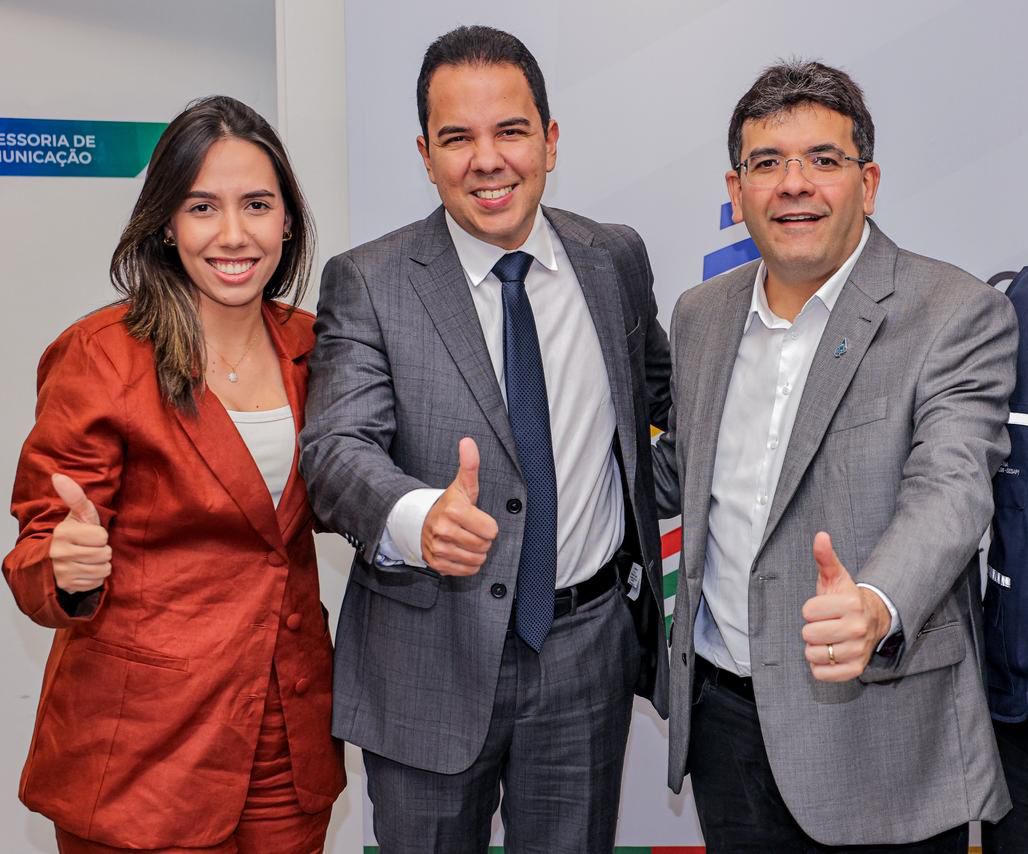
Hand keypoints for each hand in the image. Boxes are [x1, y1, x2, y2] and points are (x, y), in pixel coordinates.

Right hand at [48, 473, 111, 592]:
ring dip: (100, 565)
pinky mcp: (68, 587)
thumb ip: (74, 496)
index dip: (100, 536)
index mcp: (63, 533)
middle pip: (104, 554)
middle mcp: (59, 554)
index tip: (89, 535)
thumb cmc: (74, 534)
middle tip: (89, 548)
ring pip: (103, 570)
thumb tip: (58, 476)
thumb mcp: (77, 515)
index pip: (102, 537)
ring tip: (87, 559)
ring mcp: (63, 572)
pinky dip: (94, 578)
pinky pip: (97, 582)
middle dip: (101, 551)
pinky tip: (84, 571)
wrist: (53, 560)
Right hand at [421, 438, 498, 575]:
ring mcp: (438, 549)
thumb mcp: (462, 485)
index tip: (478, 518)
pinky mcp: (436, 564)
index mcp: (454, 510)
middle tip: (471, 530)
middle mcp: (444, 530)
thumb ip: (469, 464)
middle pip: (484, 546)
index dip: (488, 525)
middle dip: (482, 539)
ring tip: (465, 540)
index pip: (491, 530)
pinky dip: (467, 564)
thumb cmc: (449, 504)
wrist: (420, 522)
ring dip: (476, 552)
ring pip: (476, 560)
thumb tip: (468, 442)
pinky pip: (466, 571)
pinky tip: (460, 551)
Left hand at [801, 531, 889, 681]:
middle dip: (811, 629)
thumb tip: (820, 536)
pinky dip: (819, 667)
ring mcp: (858, 650)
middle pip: (809, 634)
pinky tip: (828, 655)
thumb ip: (825, 557)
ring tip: (828, 639)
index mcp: (851, 604)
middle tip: (825, 624)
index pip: (807, 612)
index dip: (810, 610)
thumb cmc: (845, 598)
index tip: (823, 608)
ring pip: (813, 655)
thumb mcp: (835, 576)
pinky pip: (822, 674)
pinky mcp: (856, 669)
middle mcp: (858, 628)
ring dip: (815, 648)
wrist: (872, 620)